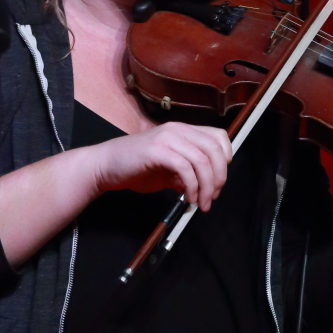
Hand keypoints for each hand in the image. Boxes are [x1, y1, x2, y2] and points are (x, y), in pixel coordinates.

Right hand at [93, 122, 231, 211]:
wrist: (106, 166)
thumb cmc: (136, 167)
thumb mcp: (168, 170)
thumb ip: (187, 173)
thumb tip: (204, 185)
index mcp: (183, 131)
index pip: (218, 136)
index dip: (226, 158)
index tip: (218, 180)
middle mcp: (178, 130)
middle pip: (215, 149)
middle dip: (219, 177)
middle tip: (212, 197)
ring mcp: (167, 138)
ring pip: (202, 160)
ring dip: (206, 186)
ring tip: (200, 203)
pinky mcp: (157, 151)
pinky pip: (185, 168)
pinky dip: (192, 186)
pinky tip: (187, 198)